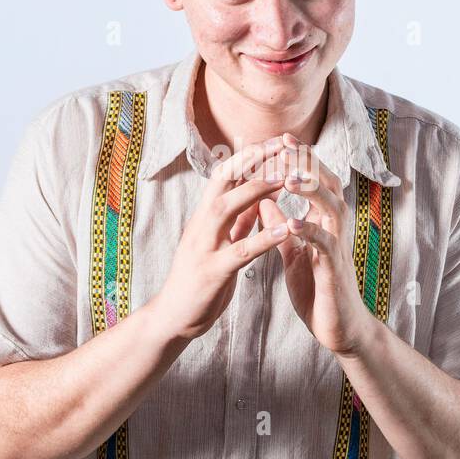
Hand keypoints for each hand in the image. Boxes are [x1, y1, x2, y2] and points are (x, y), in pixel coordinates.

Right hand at [149, 136, 293, 341]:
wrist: (173, 318)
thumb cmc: (198, 280)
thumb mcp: (220, 243)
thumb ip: (239, 222)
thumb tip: (262, 198)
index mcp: (205, 216)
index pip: (226, 173)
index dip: (250, 154)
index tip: (276, 140)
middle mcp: (201, 224)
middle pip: (224, 179)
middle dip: (252, 159)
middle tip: (283, 143)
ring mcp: (204, 246)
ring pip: (227, 207)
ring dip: (257, 189)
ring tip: (286, 177)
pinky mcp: (212, 271)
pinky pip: (239, 251)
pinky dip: (262, 239)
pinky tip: (285, 230)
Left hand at [257, 134, 380, 356]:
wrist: (339, 329)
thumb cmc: (317, 290)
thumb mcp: (292, 252)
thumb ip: (279, 226)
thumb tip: (263, 199)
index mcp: (323, 221)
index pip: (314, 179)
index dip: (298, 158)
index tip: (278, 138)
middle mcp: (335, 227)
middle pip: (327, 183)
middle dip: (306, 161)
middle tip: (284, 142)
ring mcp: (337, 246)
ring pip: (331, 207)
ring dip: (310, 191)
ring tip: (289, 177)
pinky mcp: (334, 270)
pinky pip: (325, 244)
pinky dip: (310, 231)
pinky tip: (293, 223)